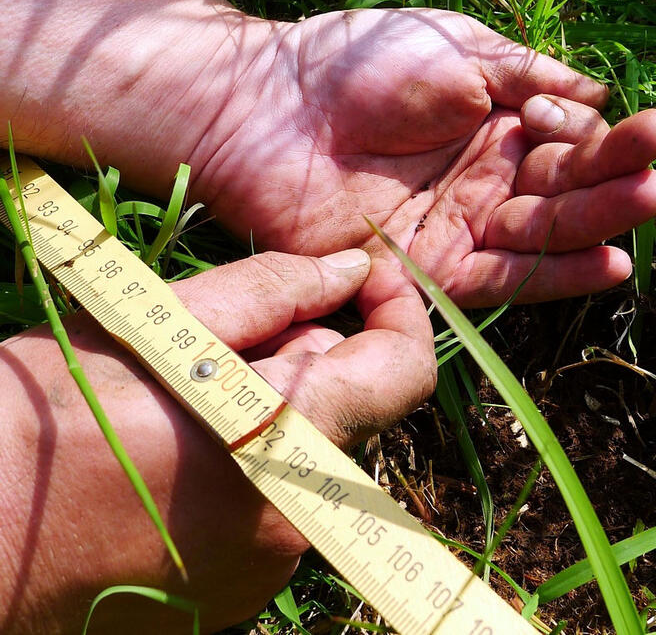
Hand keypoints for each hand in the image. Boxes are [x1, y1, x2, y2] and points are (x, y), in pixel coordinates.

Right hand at [0, 251, 434, 634]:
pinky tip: (176, 460)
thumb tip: (349, 269)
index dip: (399, 313)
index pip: (405, 374)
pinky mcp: (241, 595)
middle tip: (218, 346)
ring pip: (312, 458)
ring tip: (178, 407)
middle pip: (350, 412)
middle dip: (309, 364)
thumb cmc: (40, 421)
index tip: (366, 279)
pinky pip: (280, 507)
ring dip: (276, 418)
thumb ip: (272, 292)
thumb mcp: (155, 328)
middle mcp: (298, 521)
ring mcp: (271, 569)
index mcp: (287, 444)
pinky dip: (253, 470)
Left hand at [188, 9, 655, 306]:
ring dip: (597, 226)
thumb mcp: (458, 49)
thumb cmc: (356, 63)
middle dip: (613, 184)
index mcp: (496, 126)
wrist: (266, 107)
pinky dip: (554, 274)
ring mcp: (458, 228)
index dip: (608, 140)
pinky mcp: (429, 271)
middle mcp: (485, 182)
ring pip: (542, 236)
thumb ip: (530, 75)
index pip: (569, 141)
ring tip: (647, 209)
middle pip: (563, 192)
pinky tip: (609, 263)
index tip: (649, 129)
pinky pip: (502, 278)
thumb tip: (598, 95)